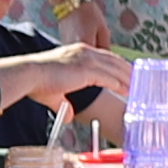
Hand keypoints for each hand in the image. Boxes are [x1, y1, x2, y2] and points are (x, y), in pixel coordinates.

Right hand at [0, 46, 127, 114]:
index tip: (126, 71)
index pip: (104, 56)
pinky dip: (119, 85)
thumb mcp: (54, 92)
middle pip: (114, 60)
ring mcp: (87, 60)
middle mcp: (85, 52)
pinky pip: (109, 78)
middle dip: (127, 70)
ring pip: (114, 69)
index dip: (117, 64)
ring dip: (127, 78)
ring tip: (136, 87)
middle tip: (138, 79)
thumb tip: (69, 116)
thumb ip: (64, 103)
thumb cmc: (37, 82)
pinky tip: (126, 91)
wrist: (29, 75)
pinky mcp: (87, 70)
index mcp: (78, 51)